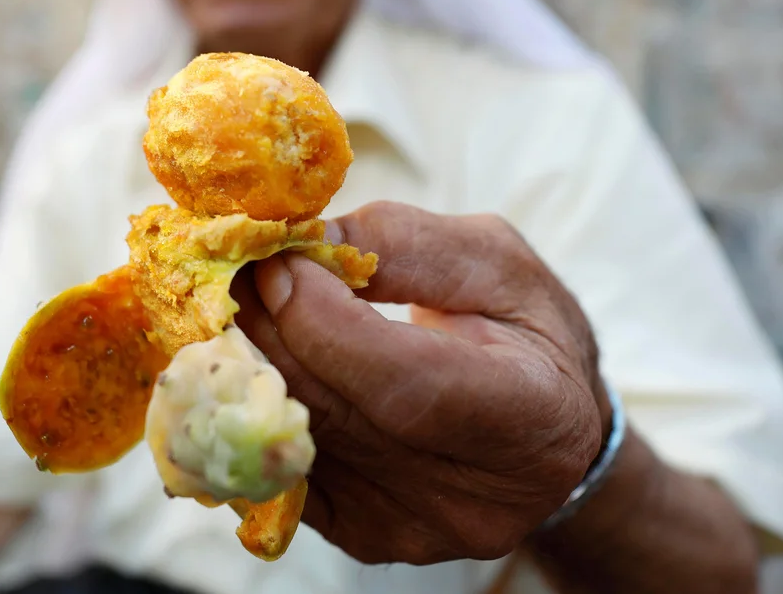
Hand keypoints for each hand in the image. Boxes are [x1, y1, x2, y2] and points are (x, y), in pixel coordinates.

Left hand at [233, 201, 610, 564]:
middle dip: (269, 327)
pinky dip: (254, 406)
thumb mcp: (494, 262)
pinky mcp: (364, 540)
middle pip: (333, 411)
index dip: (322, 319)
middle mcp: (471, 496)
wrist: (548, 431)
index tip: (278, 259)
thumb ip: (403, 245)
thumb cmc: (526, 331)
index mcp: (527, 415)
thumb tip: (300, 243)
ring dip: (247, 363)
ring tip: (239, 303)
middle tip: (234, 265)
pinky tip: (252, 359)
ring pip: (293, 438)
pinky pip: (279, 466)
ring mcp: (412, 529)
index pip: (401, 382)